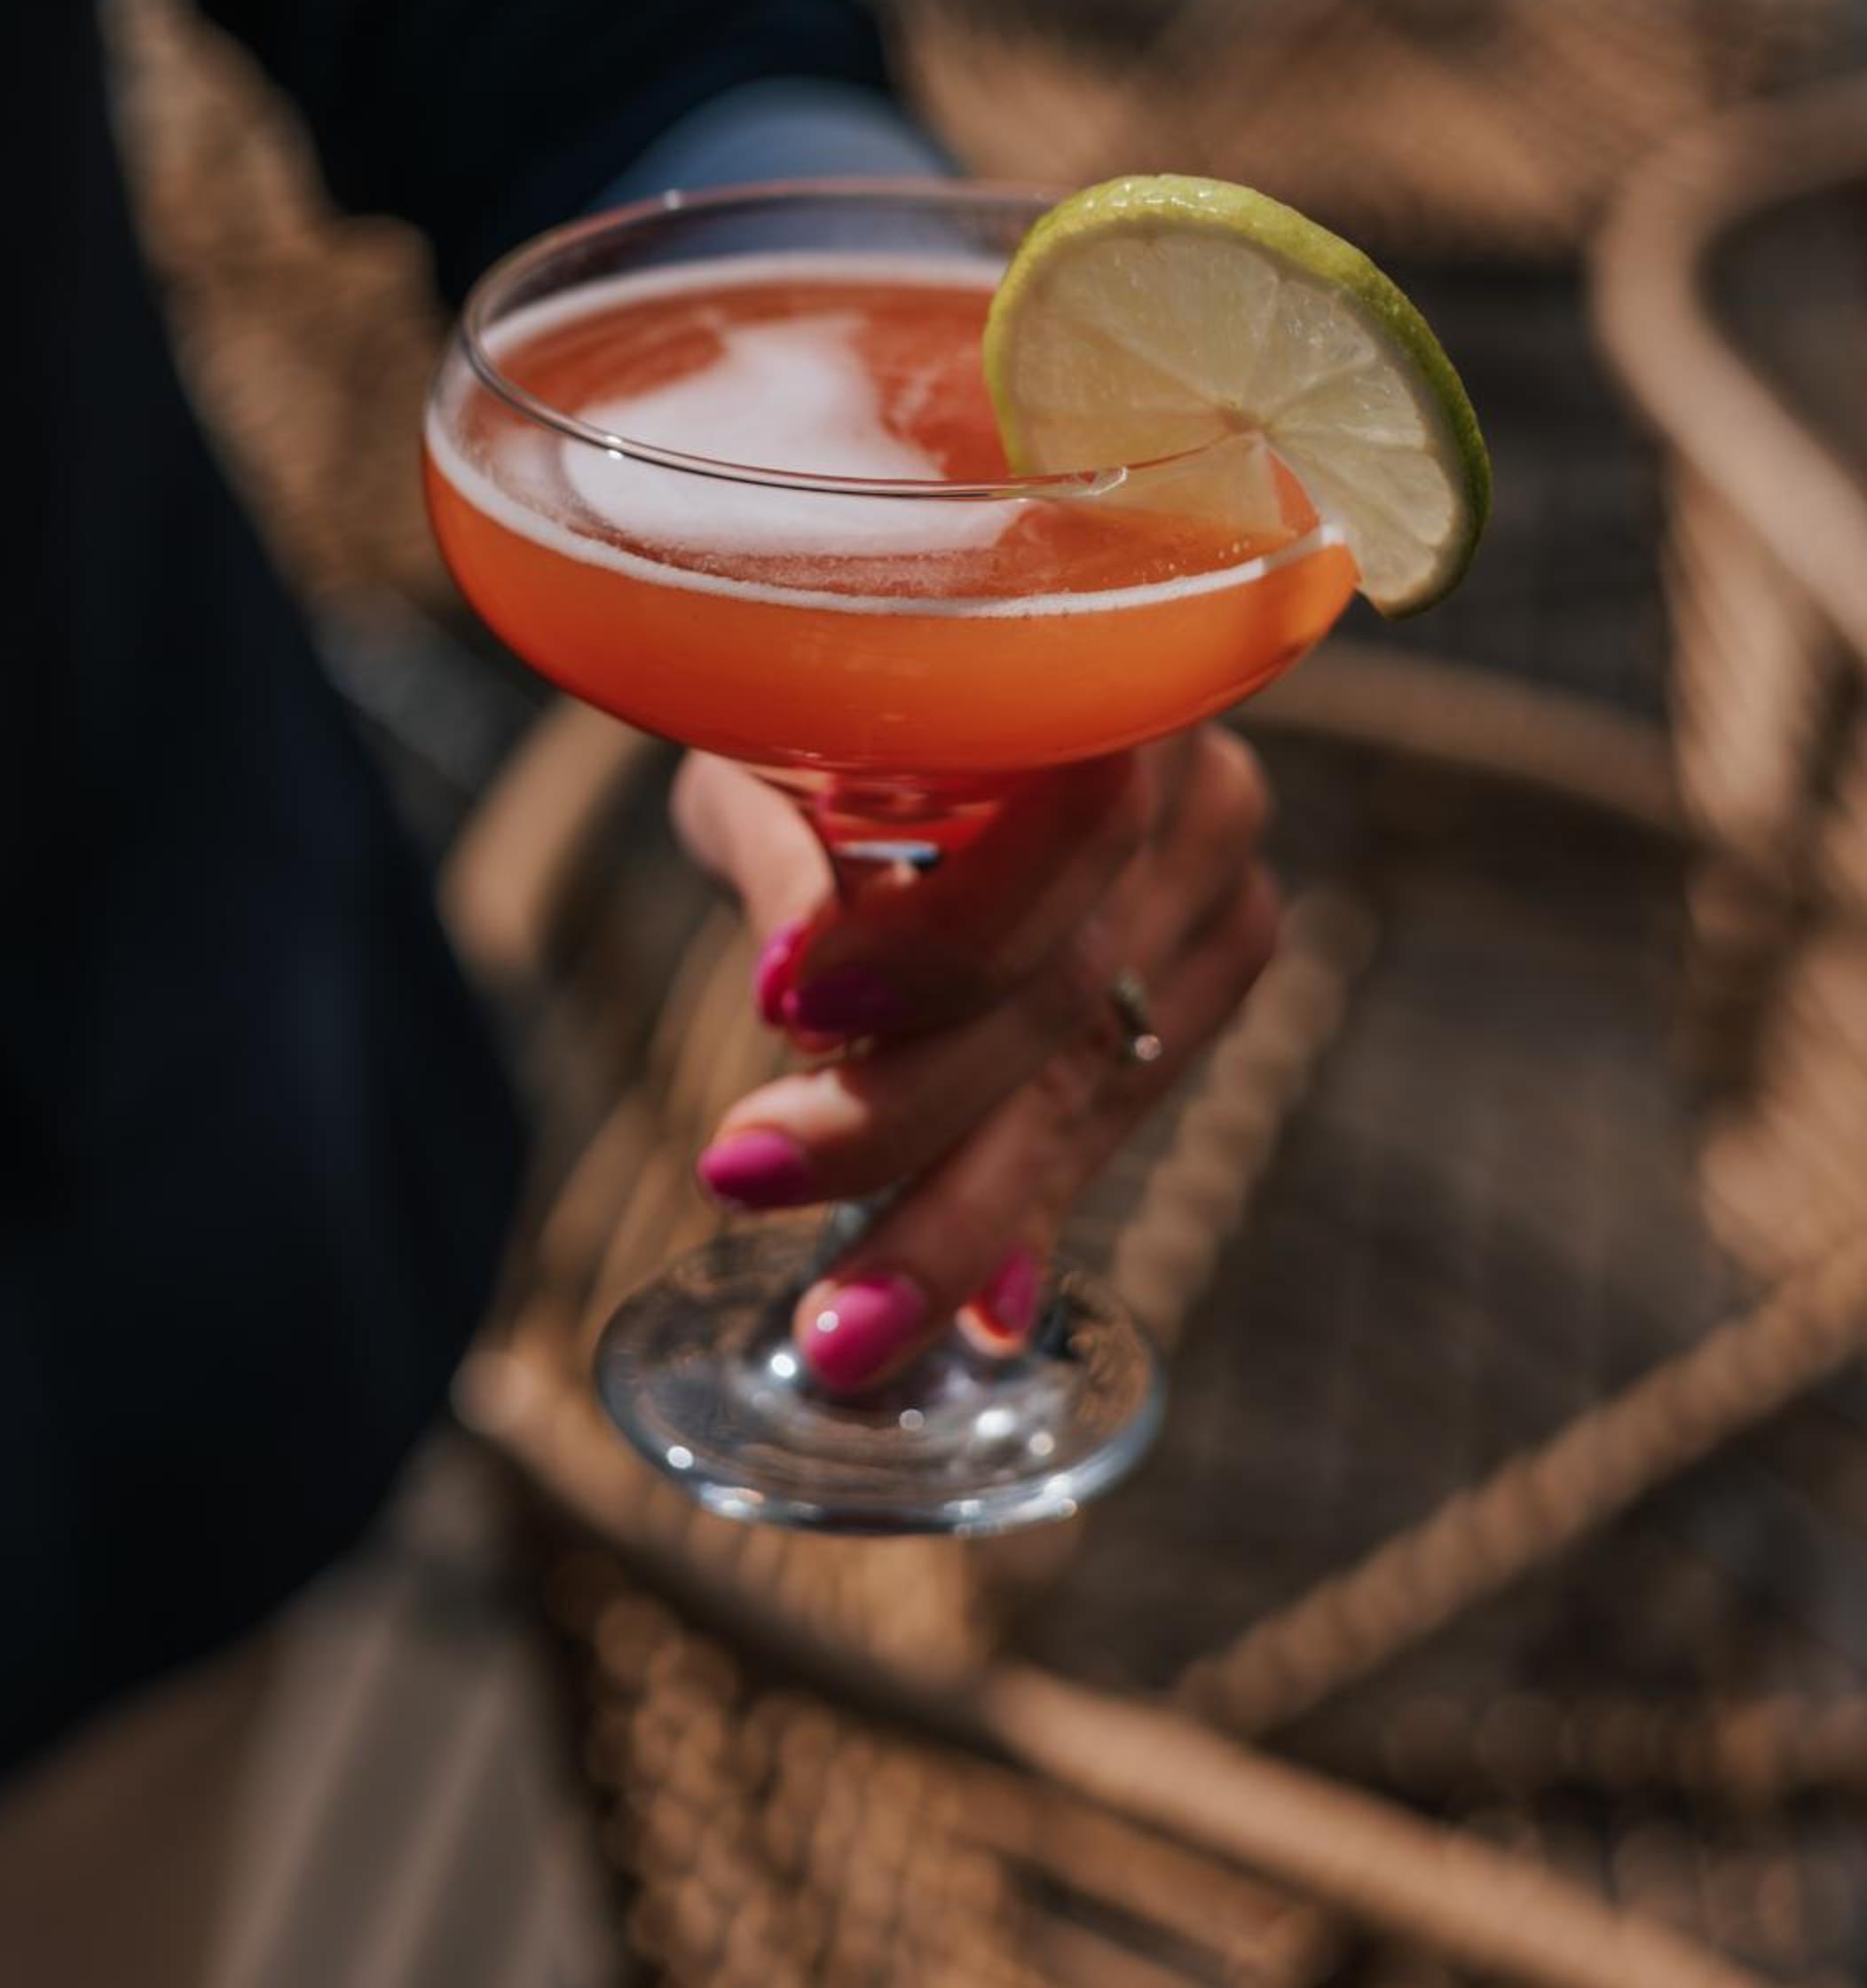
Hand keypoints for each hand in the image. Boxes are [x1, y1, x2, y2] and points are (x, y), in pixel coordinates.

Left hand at [671, 731, 1277, 1390]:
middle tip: (770, 1221)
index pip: (1062, 819)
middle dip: (907, 1127)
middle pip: (1066, 981)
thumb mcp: (770, 740)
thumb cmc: (825, 699)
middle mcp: (1194, 769)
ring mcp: (1225, 878)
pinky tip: (983, 1300)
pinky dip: (1039, 1197)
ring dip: (968, 1208)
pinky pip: (1122, 1100)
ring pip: (1094, 1069)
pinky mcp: (1218, 960)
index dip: (933, 935)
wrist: (935, 687)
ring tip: (853, 1325)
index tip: (787, 1013)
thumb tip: (791, 994)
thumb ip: (782, 846)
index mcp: (1101, 668)